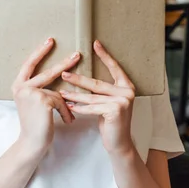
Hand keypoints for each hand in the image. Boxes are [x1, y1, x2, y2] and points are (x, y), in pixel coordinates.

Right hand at [12, 38, 79, 155]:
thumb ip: (44, 90)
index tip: (50, 40)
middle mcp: (21, 87)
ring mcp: (31, 93)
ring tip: (74, 109)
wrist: (32, 143)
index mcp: (18, 85)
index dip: (39, 52)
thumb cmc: (37, 124)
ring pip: (57, 91)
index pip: (29, 64)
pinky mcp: (42, 100)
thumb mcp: (37, 103)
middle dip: (64, 63)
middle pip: (47, 72)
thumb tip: (62, 80)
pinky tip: (68, 121)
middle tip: (78, 53)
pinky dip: (66, 111)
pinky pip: (61, 101)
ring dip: (67, 102)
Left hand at [60, 40, 135, 155]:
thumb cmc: (111, 122)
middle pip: (97, 83)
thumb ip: (102, 91)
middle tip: (64, 73)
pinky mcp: (115, 110)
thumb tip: (83, 78)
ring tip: (61, 92)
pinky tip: (68, 106)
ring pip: (92, 97)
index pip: (114, 67)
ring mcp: (122, 100)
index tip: (95, 43)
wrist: (119, 143)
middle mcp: (127, 91)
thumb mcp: (109, 102)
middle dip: (79, 79)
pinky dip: (79, 108)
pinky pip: (92, 108)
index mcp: (127, 85)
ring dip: (74, 95)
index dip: (104, 55)